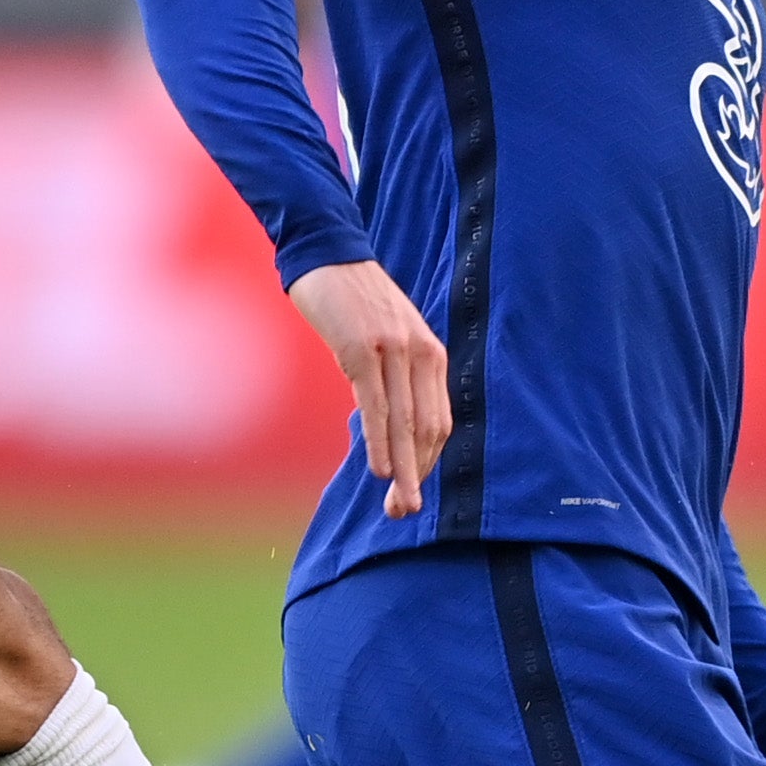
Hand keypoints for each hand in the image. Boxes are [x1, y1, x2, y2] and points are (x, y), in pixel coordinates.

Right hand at [287, 259, 448, 518]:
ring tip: (398, 505)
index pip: (438, 421)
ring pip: (404, 423)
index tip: (411, 491)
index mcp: (431, 354)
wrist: (327, 252)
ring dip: (402, 470)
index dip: (427, 462)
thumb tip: (388, 423)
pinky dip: (379, 441)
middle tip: (405, 512)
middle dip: (417, 475)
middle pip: (427, 428)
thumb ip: (395, 376)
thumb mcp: (386, 338)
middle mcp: (420, 354)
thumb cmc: (353, 300)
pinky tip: (378, 469)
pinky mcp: (360, 349)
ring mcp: (391, 351)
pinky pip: (374, 405)